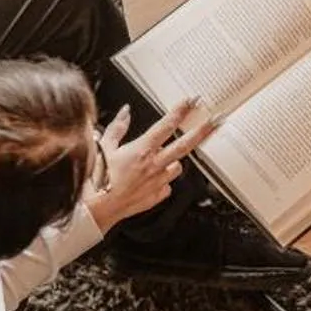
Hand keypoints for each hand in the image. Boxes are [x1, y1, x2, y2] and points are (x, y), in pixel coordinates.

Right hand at [86, 101, 210, 233]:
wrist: (96, 209)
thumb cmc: (97, 179)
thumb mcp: (103, 147)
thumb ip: (117, 127)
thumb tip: (125, 112)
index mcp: (142, 150)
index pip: (166, 125)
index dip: (180, 111)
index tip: (191, 102)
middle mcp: (154, 165)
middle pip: (185, 145)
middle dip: (201, 132)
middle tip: (214, 123)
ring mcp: (158, 182)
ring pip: (177, 167)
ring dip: (173, 161)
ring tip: (162, 160)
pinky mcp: (156, 196)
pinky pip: (167, 186)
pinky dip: (163, 181)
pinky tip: (152, 181)